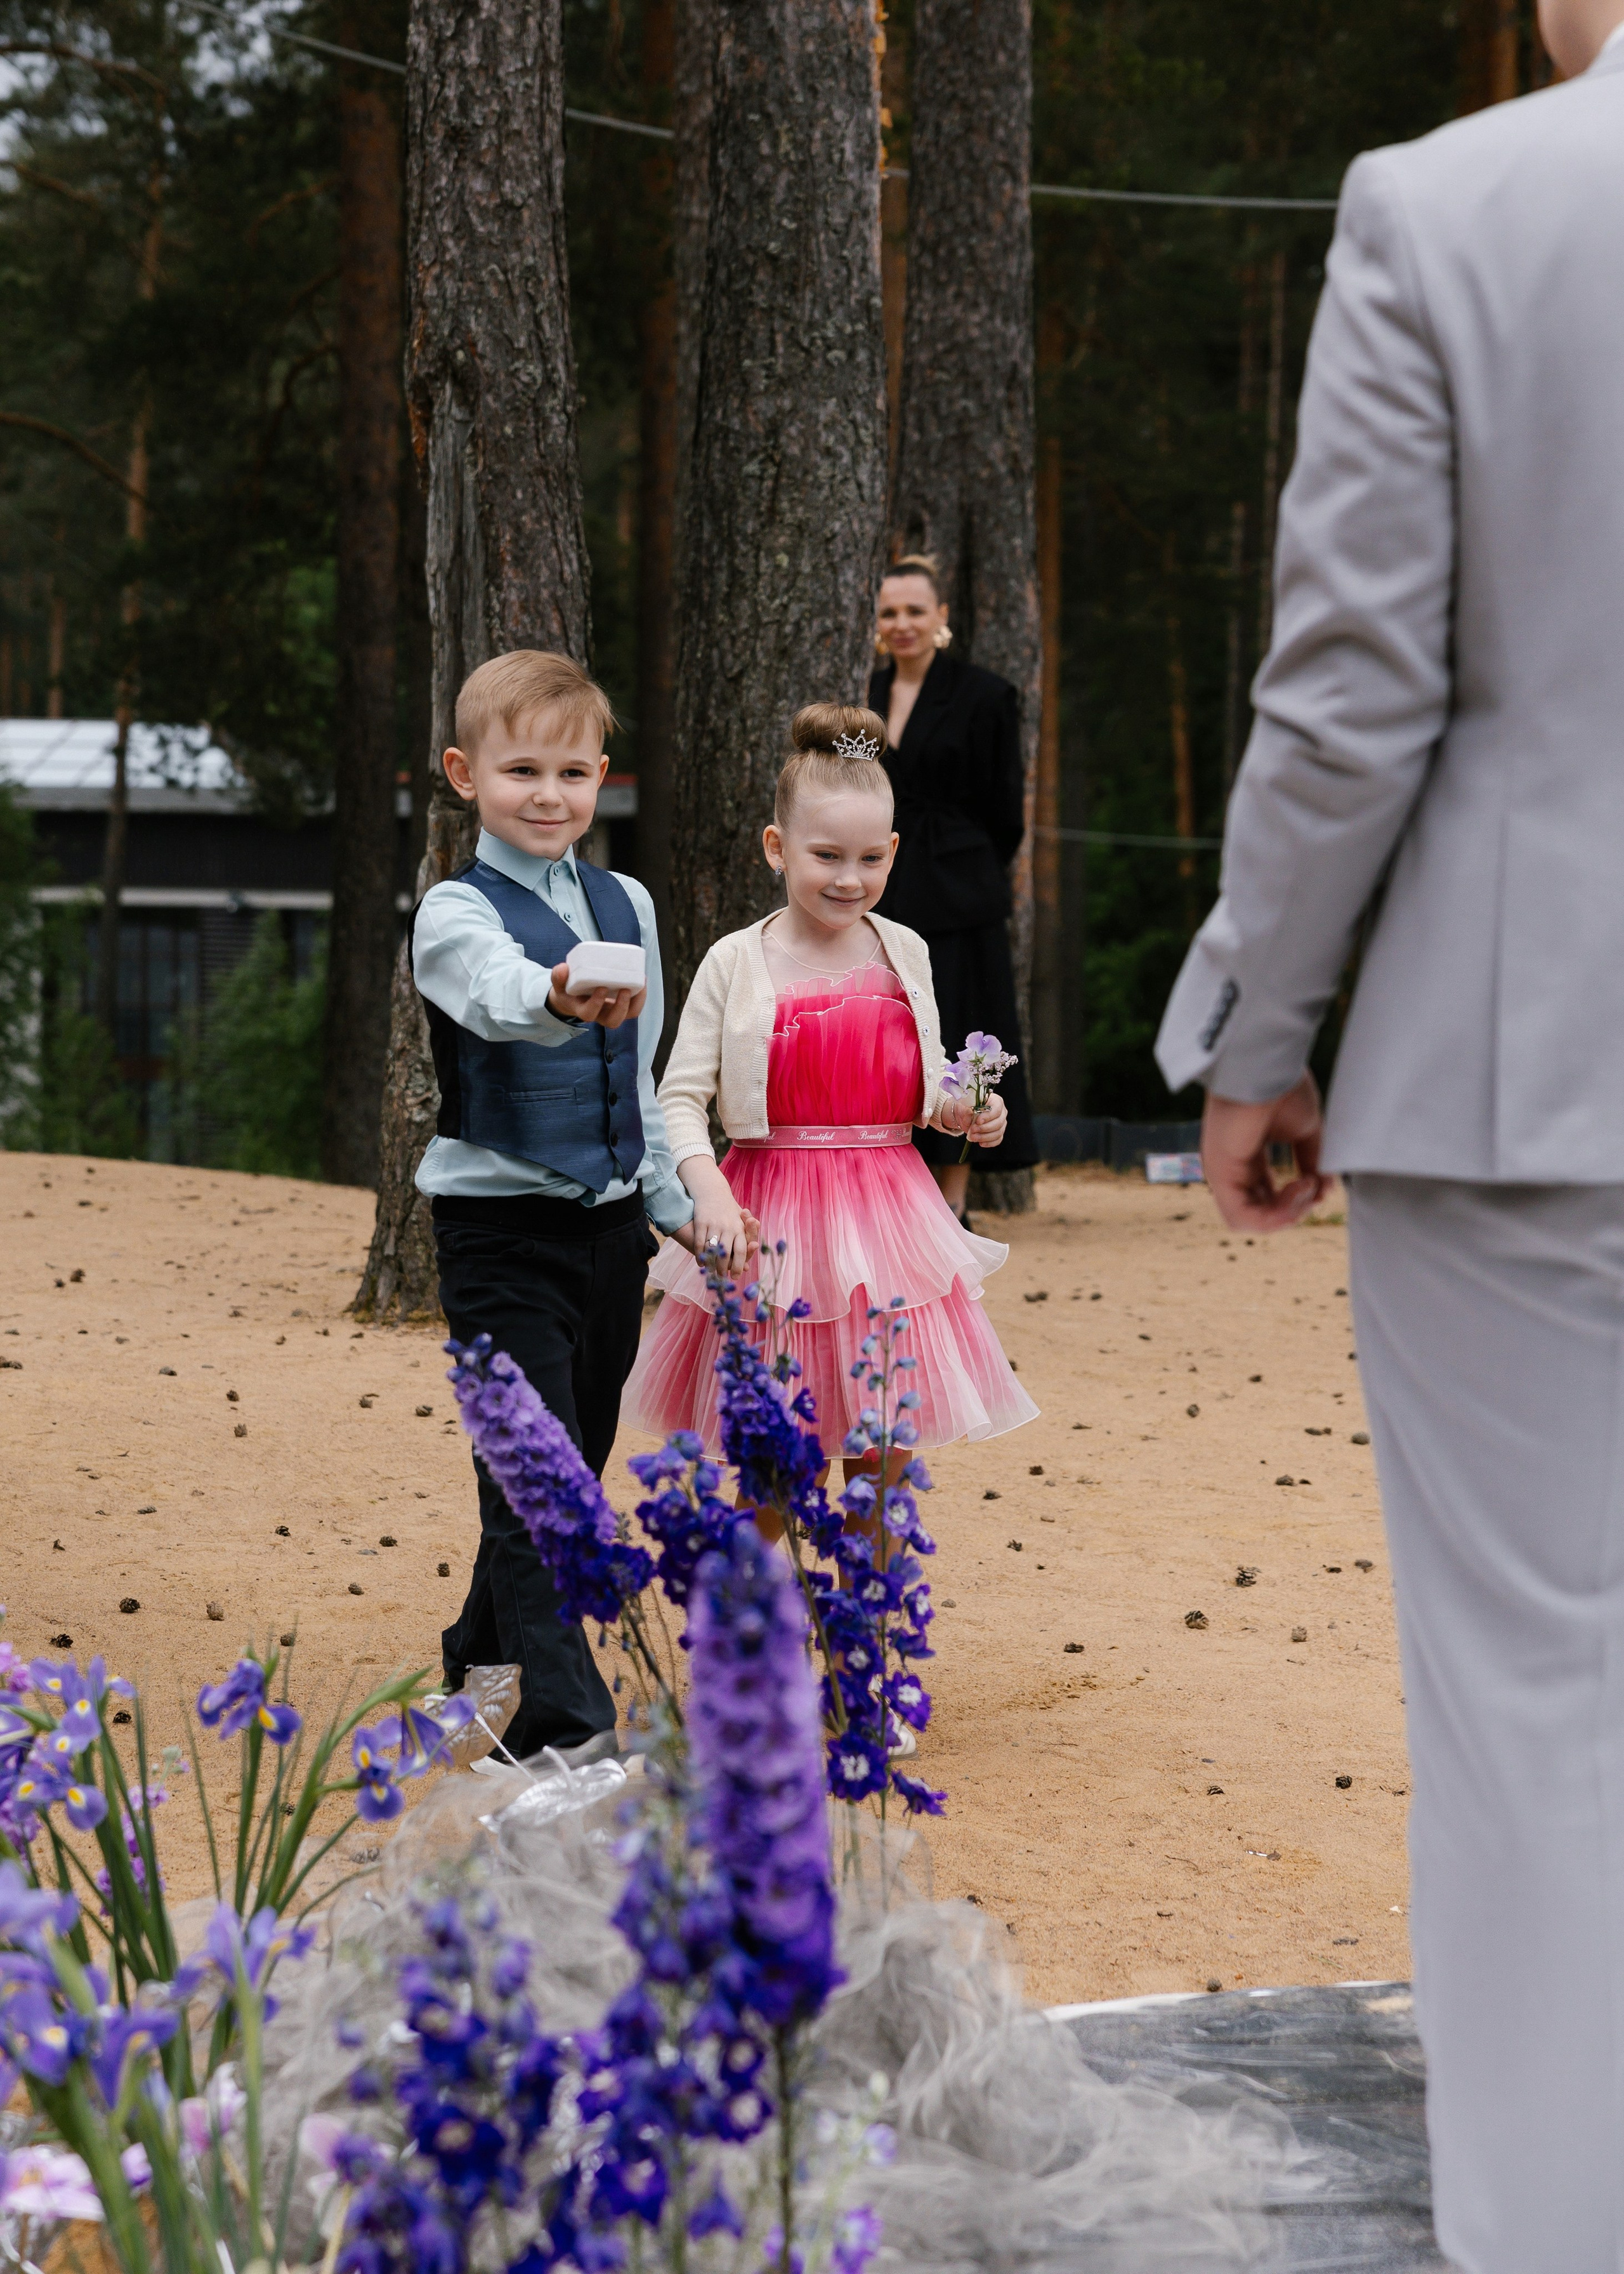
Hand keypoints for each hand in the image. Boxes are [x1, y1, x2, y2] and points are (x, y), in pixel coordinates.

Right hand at [546, 961, 647, 1029]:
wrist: (575, 997)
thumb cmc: (569, 991)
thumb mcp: (559, 985)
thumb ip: (558, 977)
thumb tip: (563, 969)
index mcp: (583, 1010)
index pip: (589, 1014)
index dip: (596, 1003)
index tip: (601, 988)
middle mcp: (600, 1015)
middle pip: (612, 1021)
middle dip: (620, 1007)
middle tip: (624, 989)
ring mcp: (612, 1011)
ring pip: (627, 1016)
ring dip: (636, 1003)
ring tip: (640, 984)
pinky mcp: (622, 1005)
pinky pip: (635, 1007)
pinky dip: (641, 996)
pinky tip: (642, 980)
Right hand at [669, 1205, 761, 1276]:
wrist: (712, 1191)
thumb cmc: (729, 1210)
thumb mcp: (740, 1224)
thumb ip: (743, 1246)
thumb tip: (746, 1267)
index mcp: (740, 1227)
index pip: (741, 1250)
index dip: (738, 1265)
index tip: (735, 1276)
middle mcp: (728, 1226)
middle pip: (726, 1253)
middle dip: (724, 1268)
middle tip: (722, 1276)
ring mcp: (714, 1224)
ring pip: (712, 1250)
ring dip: (711, 1264)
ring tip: (711, 1271)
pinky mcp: (701, 1222)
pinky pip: (699, 1243)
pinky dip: (699, 1256)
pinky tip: (700, 1263)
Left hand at [965, 1096, 1006, 1148]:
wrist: (968, 1114)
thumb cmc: (970, 1107)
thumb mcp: (967, 1106)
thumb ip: (968, 1111)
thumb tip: (969, 1119)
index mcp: (996, 1101)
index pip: (996, 1109)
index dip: (988, 1116)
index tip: (978, 1121)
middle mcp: (1002, 1112)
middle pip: (998, 1122)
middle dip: (985, 1128)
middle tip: (973, 1130)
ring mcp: (1002, 1124)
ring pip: (998, 1132)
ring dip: (985, 1137)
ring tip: (973, 1137)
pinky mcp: (999, 1133)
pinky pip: (997, 1140)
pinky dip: (989, 1143)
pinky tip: (981, 1143)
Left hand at [1202, 1072, 1329, 1232]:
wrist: (1265, 1061)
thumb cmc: (1281, 1086)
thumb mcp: (1305, 1131)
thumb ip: (1313, 1161)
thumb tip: (1324, 1191)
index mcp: (1245, 1157)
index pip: (1265, 1198)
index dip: (1296, 1200)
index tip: (1319, 1181)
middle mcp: (1230, 1168)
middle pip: (1259, 1213)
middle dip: (1294, 1209)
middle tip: (1314, 1185)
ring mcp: (1221, 1172)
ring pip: (1250, 1222)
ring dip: (1287, 1214)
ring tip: (1306, 1186)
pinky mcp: (1218, 1174)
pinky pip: (1243, 1217)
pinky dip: (1275, 1214)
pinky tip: (1298, 1187)